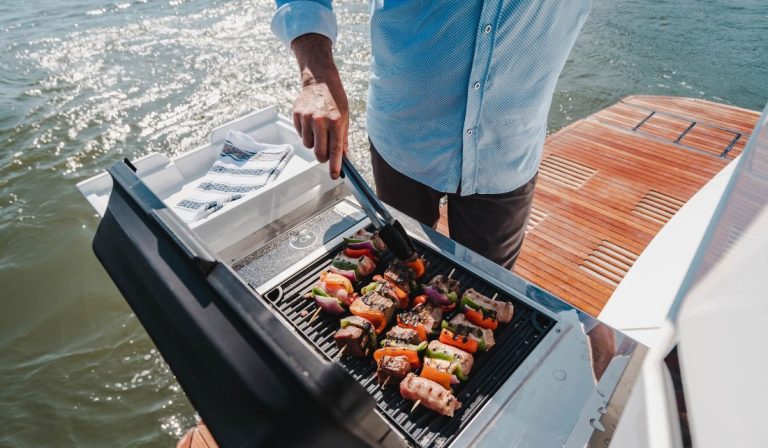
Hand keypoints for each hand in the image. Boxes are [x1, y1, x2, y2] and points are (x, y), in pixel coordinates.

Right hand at [291, 34, 348, 179]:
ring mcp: (307, 118)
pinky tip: (311, 124)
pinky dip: (306, 134)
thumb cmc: (335, 99)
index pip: (336, 150)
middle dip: (323, 157)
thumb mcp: (345, 117)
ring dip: (314, 144)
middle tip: (325, 154)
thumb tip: (343, 158)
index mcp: (336, 122)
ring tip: (319, 131)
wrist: (319, 80)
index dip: (335, 166)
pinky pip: (301, 135)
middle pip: (319, 153)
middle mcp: (320, 121)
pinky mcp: (297, 116)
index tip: (335, 176)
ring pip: (308, 145)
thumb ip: (343, 138)